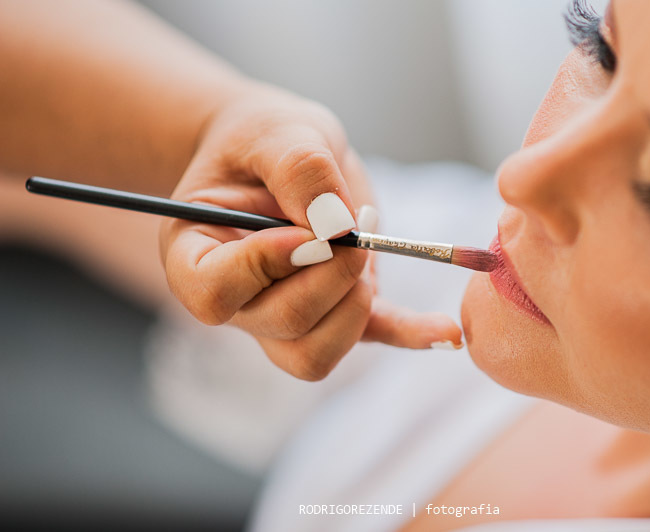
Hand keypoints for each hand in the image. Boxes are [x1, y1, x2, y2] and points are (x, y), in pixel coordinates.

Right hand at [160, 84, 462, 379]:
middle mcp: (237, 301)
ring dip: (357, 307)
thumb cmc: (261, 140)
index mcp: (195, 256)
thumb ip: (299, 171)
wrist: (279, 154)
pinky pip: (371, 338)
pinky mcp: (335, 312)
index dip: (263, 268)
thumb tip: (339, 227)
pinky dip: (409, 336)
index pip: (212, 294)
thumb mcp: (276, 132)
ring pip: (315, 355)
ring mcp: (284, 317)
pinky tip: (444, 333)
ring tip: (367, 249)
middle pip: (280, 324)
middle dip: (331, 277)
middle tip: (354, 227)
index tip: (305, 230)